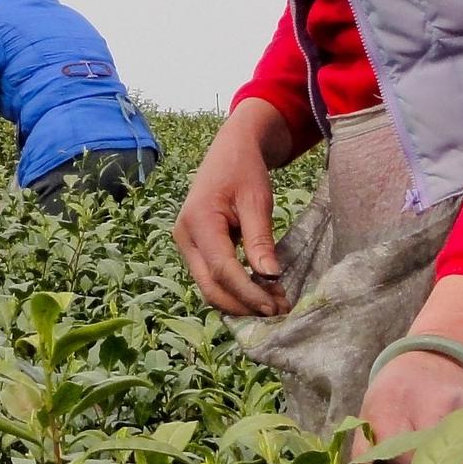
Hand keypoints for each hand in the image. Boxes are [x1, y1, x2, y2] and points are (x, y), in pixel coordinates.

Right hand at [174, 100, 293, 316]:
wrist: (230, 150)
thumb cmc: (244, 169)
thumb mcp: (257, 200)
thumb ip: (260, 239)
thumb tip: (270, 277)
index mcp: (198, 221)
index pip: (222, 269)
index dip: (248, 292)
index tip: (276, 306)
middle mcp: (185, 237)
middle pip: (209, 286)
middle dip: (242, 305)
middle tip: (277, 312)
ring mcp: (186, 244)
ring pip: (208, 286)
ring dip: (238, 301)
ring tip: (272, 305)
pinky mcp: (195, 248)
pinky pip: (210, 277)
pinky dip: (233, 290)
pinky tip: (258, 293)